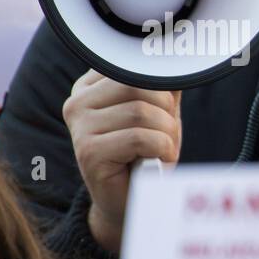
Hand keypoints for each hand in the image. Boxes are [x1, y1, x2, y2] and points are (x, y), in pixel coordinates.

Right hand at [62, 71, 181, 252]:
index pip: (136, 66)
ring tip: (159, 149)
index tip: (163, 111)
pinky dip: (161, 149)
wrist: (134, 200)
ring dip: (166, 134)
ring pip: (142, 111)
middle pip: (140, 85)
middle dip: (166, 112)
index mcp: (91, 86)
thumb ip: (165, 85)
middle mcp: (78, 101)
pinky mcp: (88, 151)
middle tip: (163, 136)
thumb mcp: (161, 113)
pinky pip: (140, 137)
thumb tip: (180, 58)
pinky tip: (155, 160)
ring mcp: (79, 126)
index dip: (162, 90)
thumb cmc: (148, 154)